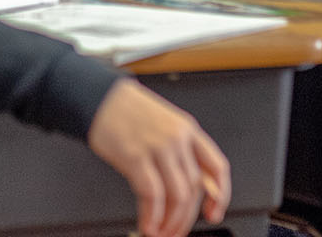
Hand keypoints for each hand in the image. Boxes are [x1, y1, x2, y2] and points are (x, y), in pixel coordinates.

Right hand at [87, 79, 230, 236]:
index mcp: (188, 130)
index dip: (220, 195)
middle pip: (195, 188)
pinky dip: (152, 216)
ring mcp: (158, 147)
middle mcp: (177, 138)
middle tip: (176, 232)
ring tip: (160, 232)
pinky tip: (147, 224)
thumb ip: (179, 151)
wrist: (100, 98)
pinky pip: (152, 195)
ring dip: (170, 222)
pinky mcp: (135, 156)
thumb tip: (189, 188)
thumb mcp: (164, 125)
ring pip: (178, 196)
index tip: (214, 213)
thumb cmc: (128, 112)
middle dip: (186, 218)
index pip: (217, 167)